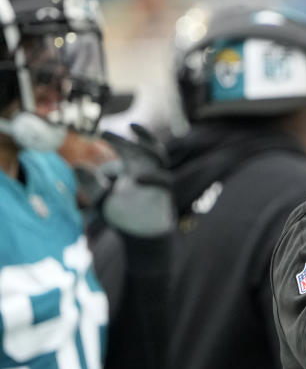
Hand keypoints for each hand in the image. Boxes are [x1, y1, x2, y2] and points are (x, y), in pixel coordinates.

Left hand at [98, 123, 175, 237]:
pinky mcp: (165, 195)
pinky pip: (164, 181)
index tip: (101, 132)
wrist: (141, 236)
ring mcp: (158, 181)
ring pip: (159, 158)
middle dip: (129, 138)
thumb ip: (90, 184)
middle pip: (144, 147)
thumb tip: (76, 166)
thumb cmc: (123, 216)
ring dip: (146, 148)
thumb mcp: (100, 198)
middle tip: (108, 133)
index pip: (129, 148)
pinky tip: (136, 179)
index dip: (117, 140)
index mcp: (135, 168)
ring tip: (129, 144)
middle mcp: (148, 171)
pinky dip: (152, 178)